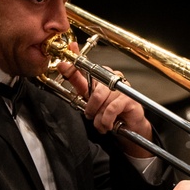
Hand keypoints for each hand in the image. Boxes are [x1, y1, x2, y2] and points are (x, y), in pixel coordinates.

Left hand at [55, 41, 152, 156]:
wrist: (128, 125)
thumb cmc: (109, 110)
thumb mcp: (89, 96)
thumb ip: (77, 81)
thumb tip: (62, 64)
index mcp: (102, 73)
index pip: (86, 67)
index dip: (73, 67)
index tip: (60, 65)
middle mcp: (113, 76)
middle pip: (95, 92)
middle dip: (91, 109)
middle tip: (91, 116)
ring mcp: (123, 86)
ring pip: (103, 103)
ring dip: (100, 119)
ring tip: (102, 124)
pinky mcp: (129, 98)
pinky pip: (111, 109)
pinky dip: (107, 120)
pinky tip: (109, 125)